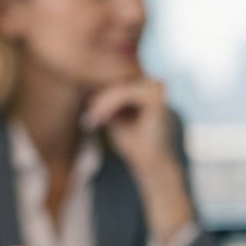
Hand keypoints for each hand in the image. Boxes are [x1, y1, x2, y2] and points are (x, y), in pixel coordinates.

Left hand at [85, 77, 193, 243]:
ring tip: (93, 120)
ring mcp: (159, 88)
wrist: (153, 166)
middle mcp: (156, 84)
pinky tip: (100, 119)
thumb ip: (106, 102)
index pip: (118, 81)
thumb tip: (87, 86)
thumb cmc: (136, 145)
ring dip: (103, 102)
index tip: (88, 111)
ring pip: (120, 85)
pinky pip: (126, 93)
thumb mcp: (116, 119)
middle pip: (118, 80)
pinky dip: (110, 105)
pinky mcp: (157, 97)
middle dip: (100, 97)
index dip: (101, 93)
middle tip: (89, 117)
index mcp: (148, 88)